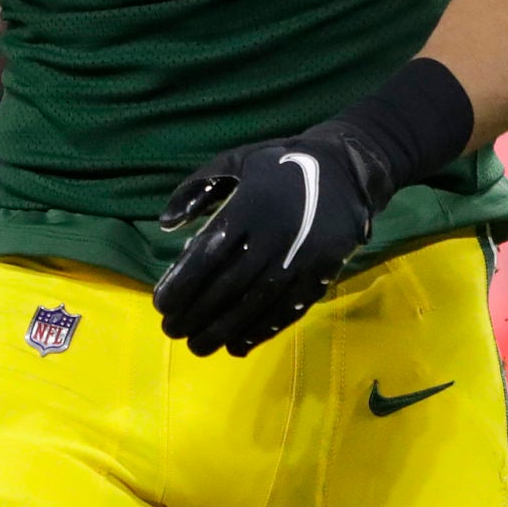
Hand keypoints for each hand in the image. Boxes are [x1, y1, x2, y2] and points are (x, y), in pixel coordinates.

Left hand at [153, 125, 392, 356]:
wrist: (346, 169)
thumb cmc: (280, 164)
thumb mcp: (235, 160)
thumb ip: (196, 189)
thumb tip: (164, 224)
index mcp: (249, 206)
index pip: (208, 254)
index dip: (182, 283)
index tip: (161, 304)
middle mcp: (273, 236)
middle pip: (228, 285)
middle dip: (196, 313)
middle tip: (171, 330)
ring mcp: (300, 258)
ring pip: (256, 304)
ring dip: (223, 330)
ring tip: (198, 346)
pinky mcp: (321, 273)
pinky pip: (288, 309)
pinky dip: (262, 330)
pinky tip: (239, 344)